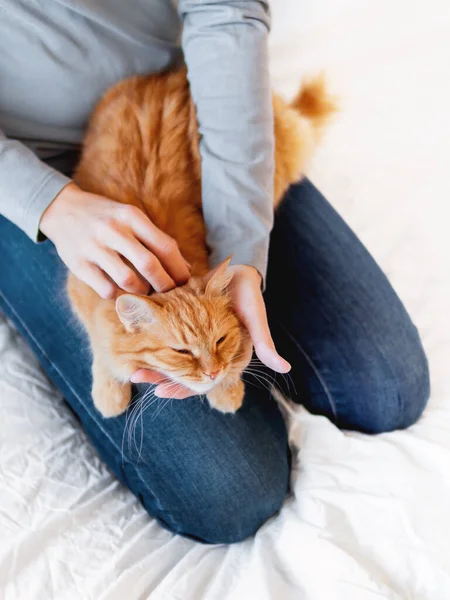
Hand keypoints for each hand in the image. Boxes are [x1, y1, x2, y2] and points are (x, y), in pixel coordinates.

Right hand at [40, 183, 189, 298]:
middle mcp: (113, 230)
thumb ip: (157, 240)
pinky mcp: (79, 264)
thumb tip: (186, 268)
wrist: (61, 209)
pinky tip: (124, 293)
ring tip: (146, 291)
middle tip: (170, 293)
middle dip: (165, 284)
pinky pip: (106, 289)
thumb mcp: (131, 218)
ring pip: (128, 280)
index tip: (185, 281)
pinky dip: (120, 296)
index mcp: (131, 216)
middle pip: (149, 264)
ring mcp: (94, 247)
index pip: (165, 246)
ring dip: (142, 291)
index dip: (179, 268)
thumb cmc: (107, 217)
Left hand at [132, 264, 290, 397]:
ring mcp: (199, 344)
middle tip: (137, 376)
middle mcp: (211, 355)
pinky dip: (157, 347)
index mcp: (227, 358)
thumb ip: (264, 342)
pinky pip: (171, 344)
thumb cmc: (248, 295)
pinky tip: (139, 346)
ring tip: (133, 368)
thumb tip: (284, 368)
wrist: (236, 273)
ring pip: (175, 362)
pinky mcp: (188, 331)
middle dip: (161, 377)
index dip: (184, 388)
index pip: (204, 381)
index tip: (161, 392)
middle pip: (184, 374)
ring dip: (155, 365)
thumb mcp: (255, 317)